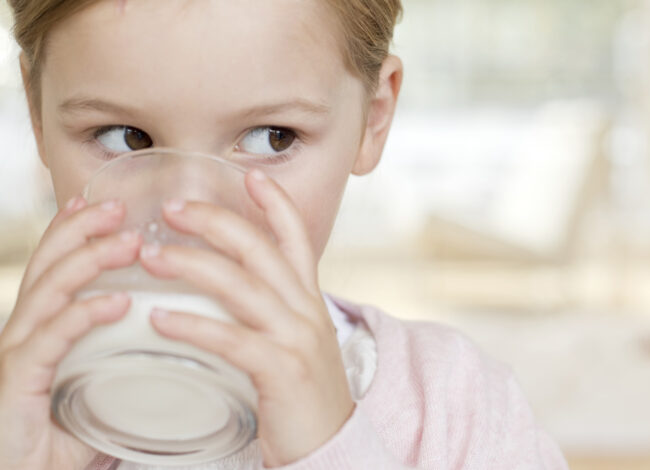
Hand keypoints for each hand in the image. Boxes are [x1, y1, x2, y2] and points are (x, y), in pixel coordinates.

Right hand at [0, 198, 141, 469]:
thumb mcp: (99, 392)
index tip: (105, 203)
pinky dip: (82, 316)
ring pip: (48, 293)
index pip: (55, 270)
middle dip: (82, 231)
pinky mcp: (16, 385)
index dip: (74, 232)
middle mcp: (23, 336)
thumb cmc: (62, 445)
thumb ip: (124, 365)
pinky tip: (117, 302)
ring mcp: (16, 358)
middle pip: (49, 268)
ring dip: (89, 262)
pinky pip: (49, 342)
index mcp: (40, 333)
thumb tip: (175, 345)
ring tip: (129, 243)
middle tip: (120, 207)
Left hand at [139, 169, 354, 466]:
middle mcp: (306, 309)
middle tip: (171, 209)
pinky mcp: (283, 369)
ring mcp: (297, 337)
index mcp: (308, 298)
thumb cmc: (301, 393)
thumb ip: (270, 309)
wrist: (331, 446)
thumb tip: (226, 287)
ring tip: (149, 258)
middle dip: (215, 222)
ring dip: (192, 265)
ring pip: (242, 285)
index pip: (296, 237)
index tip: (248, 175)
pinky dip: (192, 325)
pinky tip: (159, 319)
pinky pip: (231, 338)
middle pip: (260, 249)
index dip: (274, 203)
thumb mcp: (295, 339)